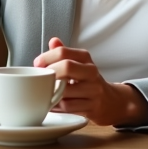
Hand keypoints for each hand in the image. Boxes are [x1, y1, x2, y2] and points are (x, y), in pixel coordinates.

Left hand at [33, 38, 147, 126]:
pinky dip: (55, 106)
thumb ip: (64, 53)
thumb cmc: (88, 81)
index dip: (46, 58)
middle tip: (40, 79)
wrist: (110, 102)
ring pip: (66, 90)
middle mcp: (91, 72)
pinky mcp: (92, 107)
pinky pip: (68, 107)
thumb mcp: (78, 64)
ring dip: (50, 93)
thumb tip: (53, 41)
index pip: (63, 52)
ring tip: (44, 93)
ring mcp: (93, 90)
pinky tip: (51, 104)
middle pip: (67, 67)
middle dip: (50, 73)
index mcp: (85, 58)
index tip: (37, 65)